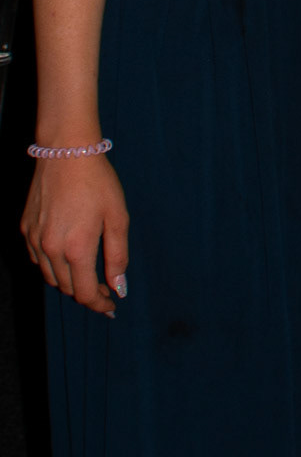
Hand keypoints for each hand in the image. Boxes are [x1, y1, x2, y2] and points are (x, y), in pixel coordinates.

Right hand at [21, 154, 128, 315]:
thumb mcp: (117, 218)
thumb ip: (118, 256)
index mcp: (77, 249)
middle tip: (105, 288)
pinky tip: (66, 255)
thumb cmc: (97, 181)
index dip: (99, 305)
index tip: (111, 306)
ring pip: (50, 276)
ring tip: (87, 272)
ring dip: (69, 280)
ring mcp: (35, 239)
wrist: (67, 151)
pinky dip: (52, 265)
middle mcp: (51, 249)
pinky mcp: (26, 228)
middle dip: (87, 293)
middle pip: (67, 288)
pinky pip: (38, 259)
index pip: (85, 294)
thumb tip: (119, 288)